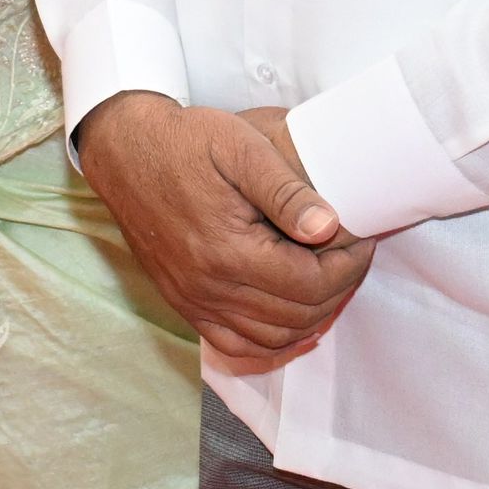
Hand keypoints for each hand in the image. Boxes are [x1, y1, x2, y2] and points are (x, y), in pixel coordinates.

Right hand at [75, 93, 373, 374]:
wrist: (126, 150)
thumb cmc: (184, 142)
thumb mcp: (241, 147)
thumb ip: (286, 190)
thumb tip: (328, 226)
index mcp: (227, 250)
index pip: (310, 284)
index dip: (348, 267)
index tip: (361, 239)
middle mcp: (208, 286)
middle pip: (297, 315)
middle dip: (338, 288)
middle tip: (353, 256)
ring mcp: (193, 300)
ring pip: (271, 337)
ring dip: (311, 316)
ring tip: (330, 279)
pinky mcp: (184, 303)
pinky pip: (234, 345)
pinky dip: (271, 343)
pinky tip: (293, 323)